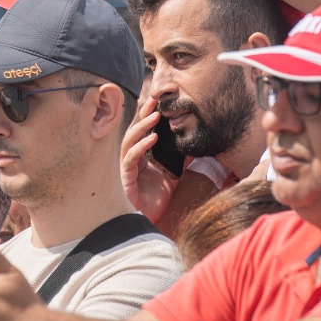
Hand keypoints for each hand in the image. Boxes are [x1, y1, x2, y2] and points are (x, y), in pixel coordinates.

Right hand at [120, 96, 174, 224]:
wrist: (151, 220)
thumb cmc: (158, 198)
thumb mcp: (173, 174)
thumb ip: (180, 159)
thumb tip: (195, 144)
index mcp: (141, 155)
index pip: (144, 130)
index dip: (149, 115)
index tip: (160, 101)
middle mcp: (132, 158)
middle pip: (135, 130)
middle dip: (144, 115)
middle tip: (156, 101)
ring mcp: (127, 167)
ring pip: (130, 141)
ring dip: (142, 127)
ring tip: (156, 117)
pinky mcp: (125, 178)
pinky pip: (131, 158)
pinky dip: (141, 147)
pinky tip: (152, 139)